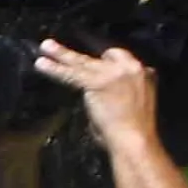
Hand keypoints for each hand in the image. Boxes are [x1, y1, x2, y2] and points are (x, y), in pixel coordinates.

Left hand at [35, 35, 164, 134]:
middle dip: (81, 55)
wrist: (135, 140)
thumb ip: (118, 92)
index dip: (105, 62)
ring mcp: (113, 73)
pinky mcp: (97, 82)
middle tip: (62, 50)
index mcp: (145, 73)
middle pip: (101, 55)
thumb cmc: (132, 133)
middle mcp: (131, 68)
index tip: (93, 64)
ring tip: (45, 47)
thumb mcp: (135, 104)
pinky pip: (71, 73)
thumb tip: (100, 94)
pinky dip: (55, 69)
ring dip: (62, 54)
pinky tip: (41, 64)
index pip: (121, 59)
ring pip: (83, 61)